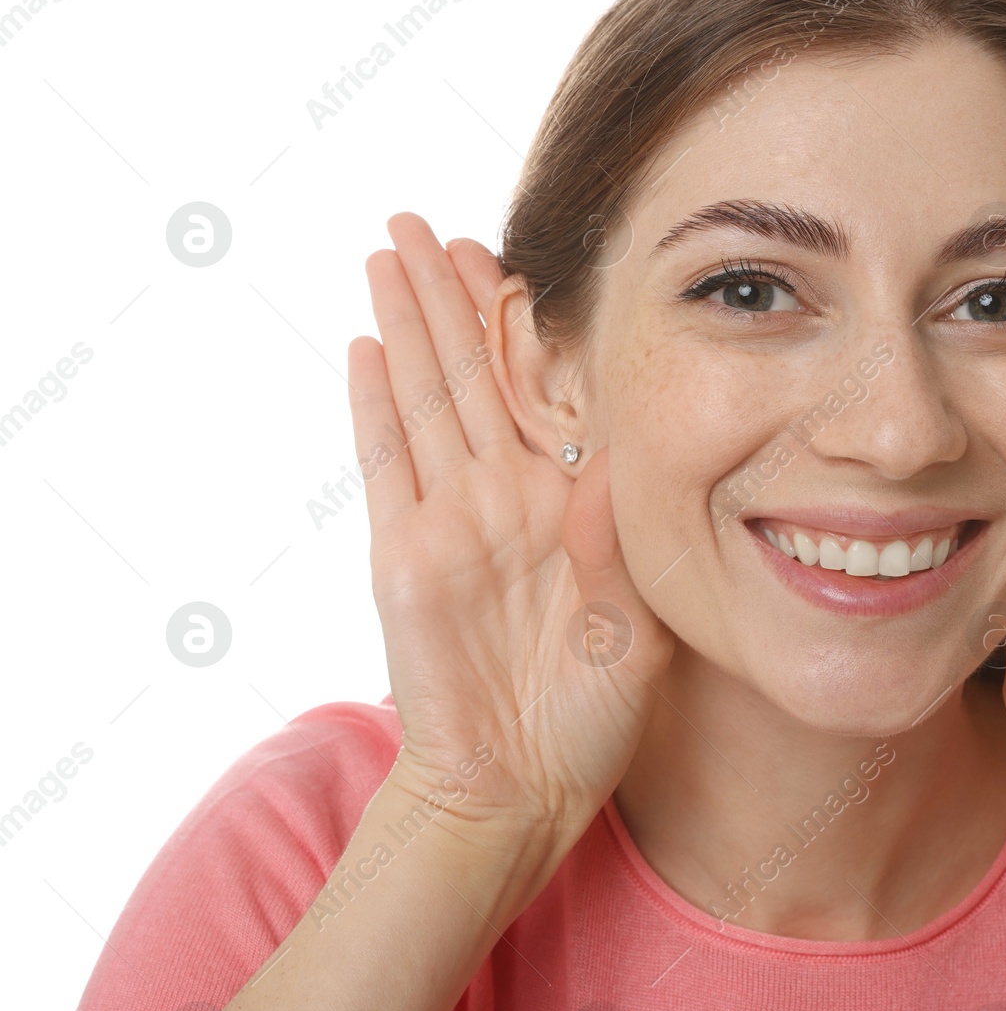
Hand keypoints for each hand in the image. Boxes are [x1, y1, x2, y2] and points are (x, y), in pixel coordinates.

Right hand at [348, 213, 674, 844]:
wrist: (519, 787)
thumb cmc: (592, 718)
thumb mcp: (635, 630)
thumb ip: (617, 549)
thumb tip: (602, 473)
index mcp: (573, 502)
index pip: (546, 389)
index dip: (527, 324)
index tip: (518, 259)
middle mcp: (509, 496)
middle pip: (476, 372)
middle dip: (452, 295)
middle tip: (427, 223)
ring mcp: (451, 518)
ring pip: (428, 397)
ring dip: (408, 323)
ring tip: (388, 250)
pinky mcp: (403, 553)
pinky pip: (386, 463)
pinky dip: (374, 405)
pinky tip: (365, 345)